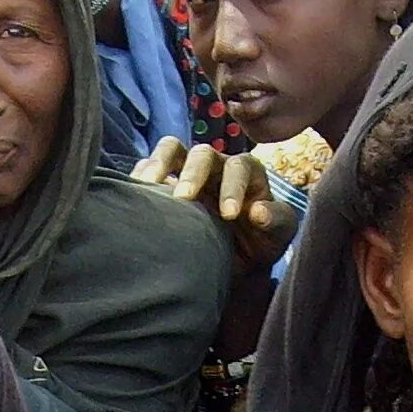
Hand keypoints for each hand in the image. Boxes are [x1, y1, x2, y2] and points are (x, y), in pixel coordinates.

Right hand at [130, 139, 296, 273]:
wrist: (236, 260)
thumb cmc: (260, 242)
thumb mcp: (278, 235)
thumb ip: (276, 221)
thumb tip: (258, 211)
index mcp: (246, 172)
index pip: (238, 167)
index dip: (233, 187)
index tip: (229, 216)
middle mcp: (216, 167)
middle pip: (201, 153)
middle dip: (192, 173)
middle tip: (183, 199)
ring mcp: (187, 173)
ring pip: (170, 151)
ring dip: (158, 165)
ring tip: (147, 187)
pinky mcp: (164, 185)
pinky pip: (147, 171)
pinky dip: (139, 180)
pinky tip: (134, 198)